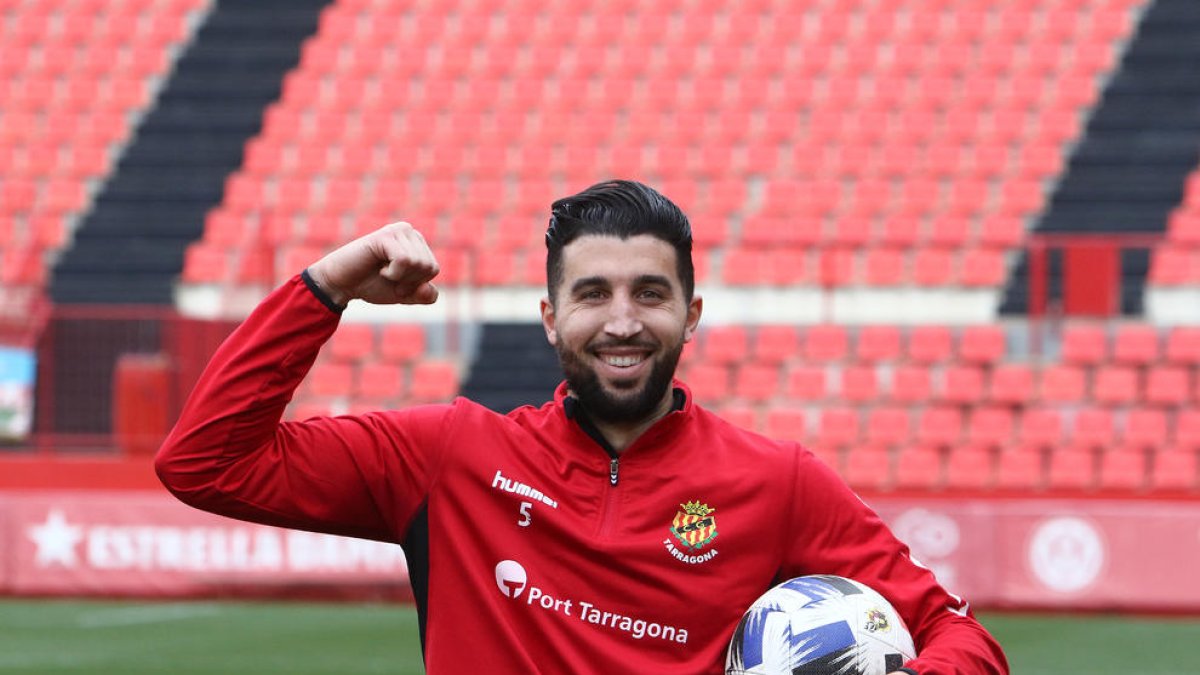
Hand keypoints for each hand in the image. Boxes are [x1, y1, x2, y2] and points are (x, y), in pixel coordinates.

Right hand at [306, 222, 439, 305]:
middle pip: (428, 267)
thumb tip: (429, 290)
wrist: (342, 284)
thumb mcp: (405, 295)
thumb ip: (424, 296)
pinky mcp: (385, 235)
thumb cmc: (372, 285)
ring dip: (399, 277)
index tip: (395, 281)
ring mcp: (398, 230)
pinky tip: (379, 267)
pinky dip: (393, 273)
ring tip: (382, 271)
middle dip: (408, 281)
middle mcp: (409, 232)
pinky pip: (404, 260)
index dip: (415, 284)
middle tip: (387, 277)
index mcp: (417, 243)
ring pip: (417, 263)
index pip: (433, 269)